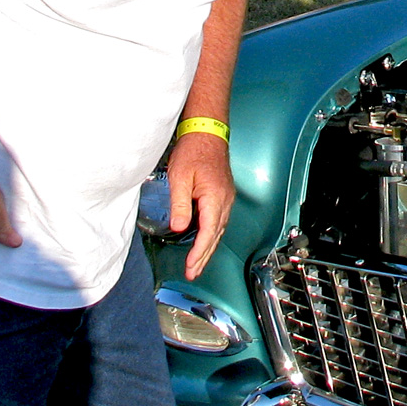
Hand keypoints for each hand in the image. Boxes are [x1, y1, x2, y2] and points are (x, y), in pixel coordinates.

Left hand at [168, 131, 235, 280]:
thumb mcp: (180, 177)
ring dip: (209, 248)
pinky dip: (212, 235)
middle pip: (216, 236)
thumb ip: (180, 204)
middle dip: (204, 257)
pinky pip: (220, 221)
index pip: (208, 233)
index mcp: (215, 198)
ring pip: (219, 230)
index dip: (199, 253)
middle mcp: (225, 201)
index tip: (191, 267)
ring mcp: (226, 197)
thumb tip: (180, 228)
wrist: (207, 132)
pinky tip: (205, 241)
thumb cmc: (193, 150)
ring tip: (198, 264)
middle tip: (193, 273)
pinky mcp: (223, 194)